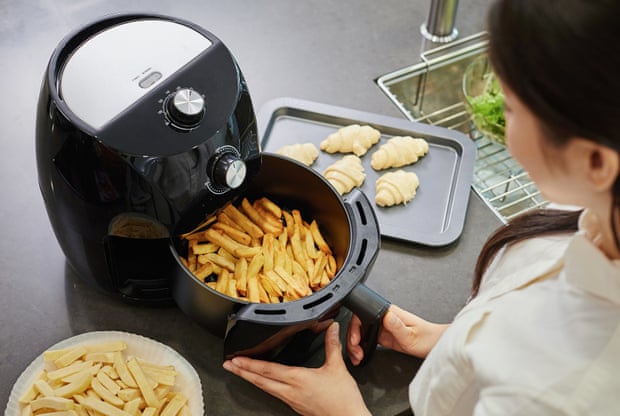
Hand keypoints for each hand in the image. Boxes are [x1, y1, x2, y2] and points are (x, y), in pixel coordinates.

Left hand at [223, 322, 370, 415]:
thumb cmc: (342, 400)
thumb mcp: (337, 368)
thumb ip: (332, 346)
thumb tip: (332, 328)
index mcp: (298, 379)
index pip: (267, 370)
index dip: (249, 363)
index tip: (236, 358)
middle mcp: (290, 391)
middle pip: (260, 381)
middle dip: (242, 372)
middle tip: (228, 365)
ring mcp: (291, 400)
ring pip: (265, 388)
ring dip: (250, 379)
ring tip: (239, 372)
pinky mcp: (295, 405)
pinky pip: (274, 393)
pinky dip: (264, 385)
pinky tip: (263, 383)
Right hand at [347, 305, 448, 365]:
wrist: (436, 346)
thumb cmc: (427, 338)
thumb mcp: (411, 335)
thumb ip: (397, 326)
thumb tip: (385, 315)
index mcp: (389, 312)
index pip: (363, 314)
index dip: (355, 327)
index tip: (356, 340)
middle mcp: (384, 317)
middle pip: (358, 324)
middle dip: (352, 340)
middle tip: (356, 353)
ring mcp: (383, 327)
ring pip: (361, 333)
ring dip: (356, 345)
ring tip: (358, 357)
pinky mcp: (384, 336)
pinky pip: (367, 340)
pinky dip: (362, 348)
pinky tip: (362, 356)